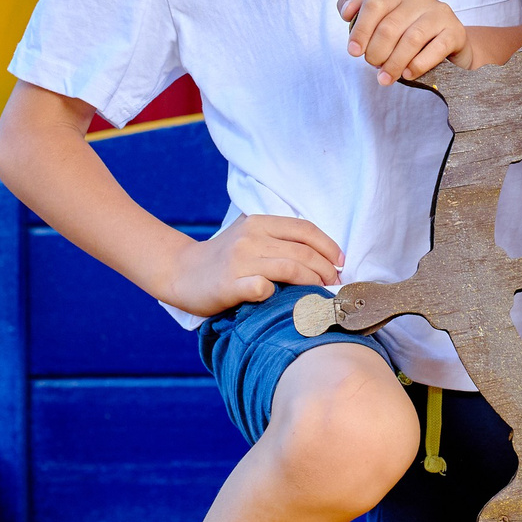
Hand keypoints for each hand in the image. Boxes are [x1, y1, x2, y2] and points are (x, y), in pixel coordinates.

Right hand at [166, 214, 344, 314]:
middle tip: (334, 283)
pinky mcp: (229, 284)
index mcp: (259, 222)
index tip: (340, 262)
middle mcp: (250, 238)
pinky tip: (286, 299)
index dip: (328, 245)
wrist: (181, 272)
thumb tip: (323, 254)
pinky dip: (277, 292)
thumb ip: (279, 238)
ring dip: (313, 282)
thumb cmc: (225, 258)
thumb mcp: (250, 235)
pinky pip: (261, 287)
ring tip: (322, 293)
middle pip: (302, 251)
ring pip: (290, 268)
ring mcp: (239, 260)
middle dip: (326, 269)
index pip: (304, 229)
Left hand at [338, 0, 467, 84]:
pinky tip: (407, 74)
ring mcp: (440, 13)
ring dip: (394, 63)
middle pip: (391, 25)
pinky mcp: (455, 32)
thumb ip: (361, 12)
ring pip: (411, 39)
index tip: (353, 51)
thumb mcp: (384, 20)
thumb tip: (347, 11)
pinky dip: (417, 65)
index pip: (375, 3)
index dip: (361, 29)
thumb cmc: (410, 32)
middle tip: (373, 66)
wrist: (449, 44)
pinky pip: (435, 49)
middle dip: (377, 51)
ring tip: (386, 77)